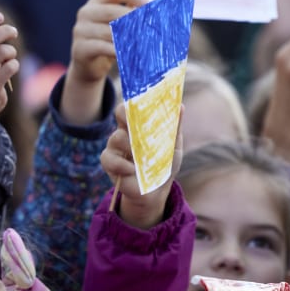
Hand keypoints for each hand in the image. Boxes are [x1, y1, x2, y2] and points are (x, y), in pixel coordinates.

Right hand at [62, 0, 147, 124]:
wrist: (88, 66)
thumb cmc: (110, 41)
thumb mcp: (118, 25)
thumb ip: (132, 16)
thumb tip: (161, 12)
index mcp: (97, 1)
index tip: (149, 3)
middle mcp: (86, 12)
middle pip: (113, 11)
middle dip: (134, 19)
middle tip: (151, 27)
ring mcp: (80, 30)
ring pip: (109, 32)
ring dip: (129, 38)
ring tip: (145, 43)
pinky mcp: (79, 48)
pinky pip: (102, 48)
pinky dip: (118, 51)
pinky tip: (130, 55)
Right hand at [99, 102, 182, 228]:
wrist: (158, 189)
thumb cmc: (164, 163)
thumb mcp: (173, 145)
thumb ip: (174, 126)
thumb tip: (180, 106)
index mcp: (139, 124)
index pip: (133, 105)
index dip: (135, 101)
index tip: (143, 102)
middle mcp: (125, 131)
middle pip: (120, 113)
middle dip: (127, 115)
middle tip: (137, 122)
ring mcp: (116, 147)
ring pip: (116, 137)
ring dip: (130, 146)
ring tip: (142, 157)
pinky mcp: (110, 164)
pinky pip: (109, 158)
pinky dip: (121, 164)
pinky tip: (132, 170)